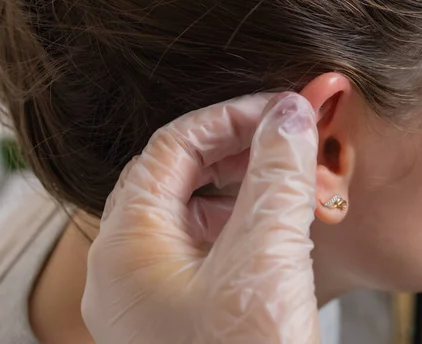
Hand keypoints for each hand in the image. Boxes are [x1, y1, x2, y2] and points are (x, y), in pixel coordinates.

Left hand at [82, 93, 319, 343]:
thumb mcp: (265, 257)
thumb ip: (277, 176)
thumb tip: (290, 114)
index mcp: (126, 245)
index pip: (173, 145)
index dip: (232, 117)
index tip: (283, 111)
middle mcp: (125, 270)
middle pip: (176, 175)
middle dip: (237, 150)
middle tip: (286, 139)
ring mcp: (148, 297)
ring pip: (190, 215)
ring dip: (240, 189)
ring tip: (286, 181)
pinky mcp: (176, 318)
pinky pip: (201, 250)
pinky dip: (238, 228)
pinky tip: (273, 229)